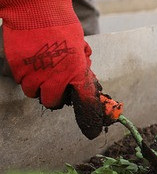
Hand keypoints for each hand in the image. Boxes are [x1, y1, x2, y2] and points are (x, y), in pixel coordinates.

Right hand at [0, 0, 121, 138]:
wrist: (36, 11)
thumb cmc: (62, 27)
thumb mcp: (81, 48)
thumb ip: (82, 69)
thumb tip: (86, 83)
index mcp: (76, 70)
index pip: (85, 100)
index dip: (89, 115)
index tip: (91, 131)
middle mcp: (56, 76)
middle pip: (53, 103)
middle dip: (56, 97)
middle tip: (57, 86)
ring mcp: (35, 73)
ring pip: (34, 94)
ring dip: (39, 87)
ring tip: (43, 71)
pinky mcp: (18, 68)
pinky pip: (22, 82)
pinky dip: (27, 78)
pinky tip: (32, 64)